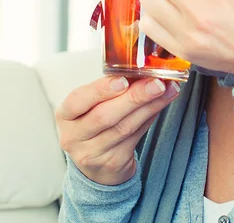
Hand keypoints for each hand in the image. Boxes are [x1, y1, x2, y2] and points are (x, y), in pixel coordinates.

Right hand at [55, 76, 180, 185]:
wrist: (96, 165)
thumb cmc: (94, 123)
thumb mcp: (90, 106)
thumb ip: (109, 89)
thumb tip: (142, 68)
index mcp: (65, 114)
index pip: (77, 101)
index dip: (100, 90)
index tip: (123, 80)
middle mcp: (74, 136)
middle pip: (105, 116)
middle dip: (134, 97)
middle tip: (156, 83)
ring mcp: (92, 153)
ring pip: (124, 127)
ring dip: (150, 106)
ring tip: (167, 90)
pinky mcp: (113, 162)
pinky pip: (136, 136)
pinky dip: (151, 117)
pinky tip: (162, 103)